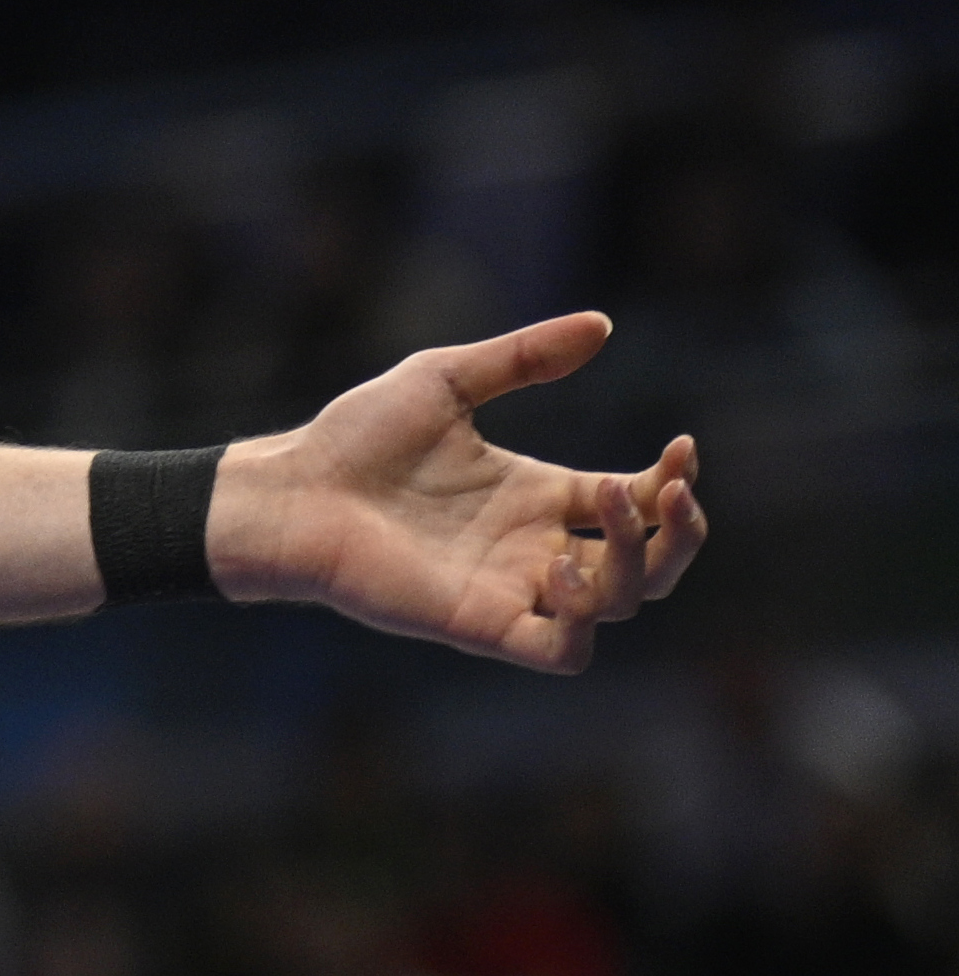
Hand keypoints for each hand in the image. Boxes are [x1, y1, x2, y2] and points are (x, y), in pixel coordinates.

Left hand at [217, 312, 705, 672]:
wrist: (294, 488)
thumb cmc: (357, 436)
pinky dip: (583, 619)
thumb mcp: (447, 379)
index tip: (681, 447)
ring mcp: (515, 589)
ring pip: (621, 605)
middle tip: (670, 487)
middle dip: (680, 532)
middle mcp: (536, 546)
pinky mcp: (484, 625)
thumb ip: (523, 356)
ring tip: (609, 501)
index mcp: (537, 494)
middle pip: (650, 564)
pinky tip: (559, 567)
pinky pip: (565, 651)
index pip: (637, 502)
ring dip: (636, 561)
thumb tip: (603, 323)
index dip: (671, 484)